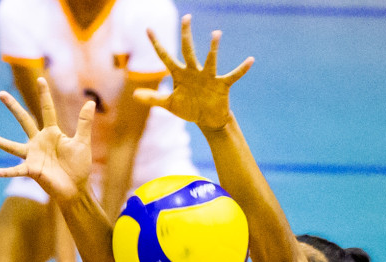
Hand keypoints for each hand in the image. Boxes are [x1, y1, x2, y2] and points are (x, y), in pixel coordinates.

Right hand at [0, 78, 93, 203]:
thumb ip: (84, 123)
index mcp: (52, 133)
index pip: (47, 109)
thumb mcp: (82, 142)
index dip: (44, 94)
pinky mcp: (31, 170)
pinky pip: (15, 170)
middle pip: (24, 120)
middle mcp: (38, 142)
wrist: (76, 189)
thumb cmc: (79, 167)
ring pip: (11, 146)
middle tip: (1, 93)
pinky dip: (4, 172)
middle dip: (13, 107)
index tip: (40, 79)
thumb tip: (90, 102)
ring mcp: (33, 156)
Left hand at [133, 17, 253, 132]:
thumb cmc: (189, 108)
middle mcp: (193, 72)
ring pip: (210, 60)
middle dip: (186, 35)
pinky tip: (250, 60)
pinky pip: (233, 75)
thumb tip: (135, 95)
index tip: (148, 29)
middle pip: (188, 50)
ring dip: (213, 48)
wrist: (207, 119)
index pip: (165, 57)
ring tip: (216, 34)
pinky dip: (242, 69)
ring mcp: (208, 77)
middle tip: (186, 17)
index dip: (157, 44)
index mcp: (180, 75)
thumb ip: (153, 98)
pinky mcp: (221, 85)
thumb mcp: (169, 104)